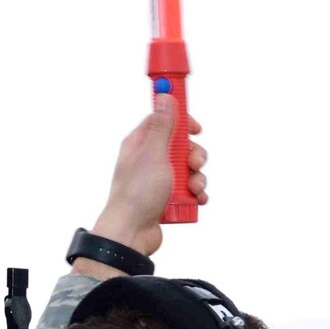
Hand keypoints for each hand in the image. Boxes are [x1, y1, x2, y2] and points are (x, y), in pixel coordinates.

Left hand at [81, 95, 207, 272]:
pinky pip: (189, 191)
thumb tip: (165, 96)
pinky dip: (196, 195)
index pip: (164, 121)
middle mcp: (148, 160)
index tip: (196, 128)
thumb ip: (162, 125)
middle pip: (181, 147)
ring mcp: (158, 180)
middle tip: (193, 165)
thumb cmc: (137, 193)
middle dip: (194, 156)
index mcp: (140, 144)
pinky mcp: (166, 198)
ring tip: (193, 189)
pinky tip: (196, 200)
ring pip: (188, 170)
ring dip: (197, 179)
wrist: (132, 232)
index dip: (182, 122)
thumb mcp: (153, 153)